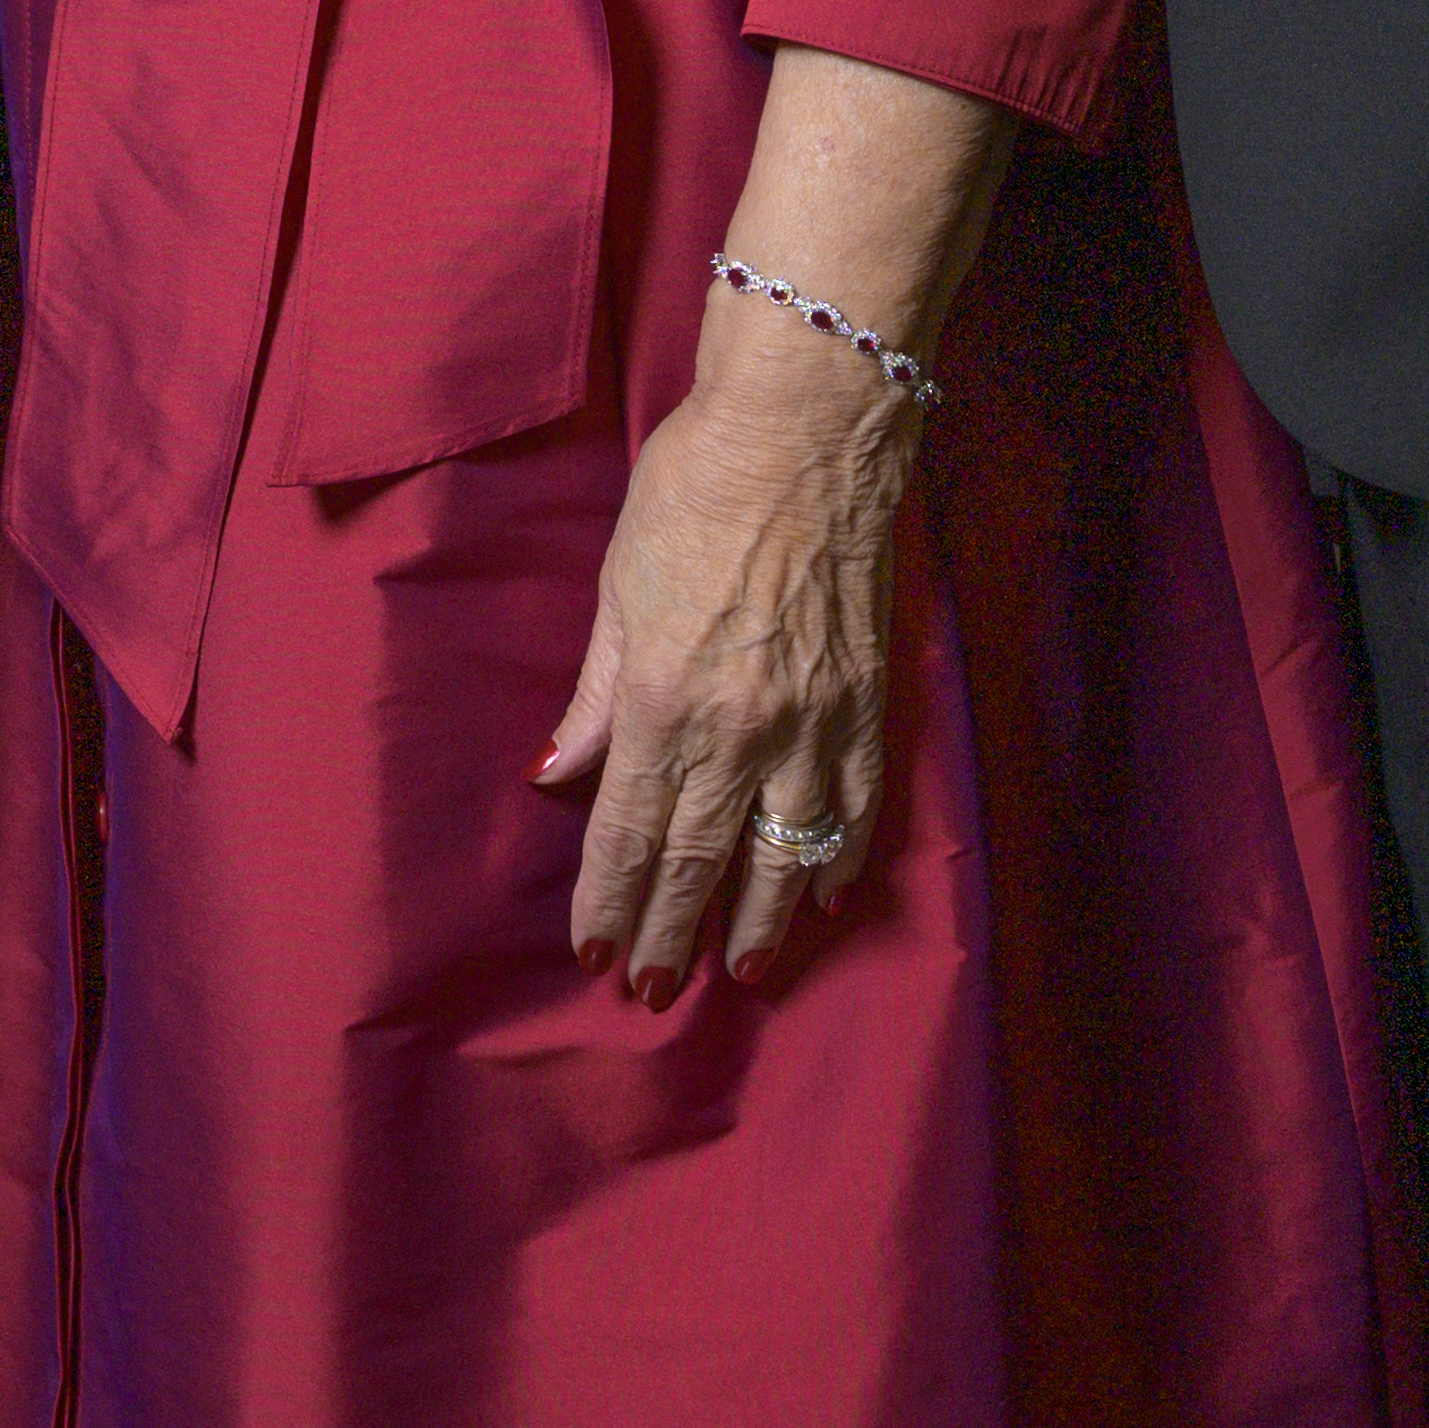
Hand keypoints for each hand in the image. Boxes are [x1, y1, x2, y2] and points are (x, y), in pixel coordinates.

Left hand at [537, 306, 923, 1006]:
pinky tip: (824, 896)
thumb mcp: (618, 587)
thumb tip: (558, 770)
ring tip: (744, 972)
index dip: (613, 901)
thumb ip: (596, 693)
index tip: (598, 954)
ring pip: (787, 855)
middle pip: (701, 860)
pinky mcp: (869, 703)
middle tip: (657, 994)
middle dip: (675, 934)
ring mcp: (815, 722)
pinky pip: (856, 807)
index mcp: (665, 701)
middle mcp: (741, 730)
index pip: (630, 830)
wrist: (808, 433)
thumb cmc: (694, 491)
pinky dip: (838, 862)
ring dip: (762, 922)